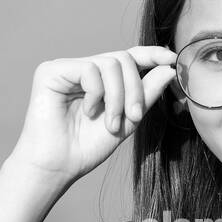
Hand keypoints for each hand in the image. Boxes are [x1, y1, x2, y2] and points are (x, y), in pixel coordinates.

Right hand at [10, 45, 178, 183]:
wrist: (59, 166)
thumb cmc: (87, 148)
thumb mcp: (127, 120)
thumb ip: (146, 95)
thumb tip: (168, 68)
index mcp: (100, 80)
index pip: (128, 57)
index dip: (150, 54)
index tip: (171, 58)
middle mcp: (83, 69)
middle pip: (123, 59)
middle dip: (135, 88)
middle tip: (135, 117)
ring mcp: (67, 68)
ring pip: (110, 63)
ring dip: (118, 97)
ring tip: (111, 124)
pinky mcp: (51, 71)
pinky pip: (89, 69)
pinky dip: (97, 93)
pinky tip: (89, 112)